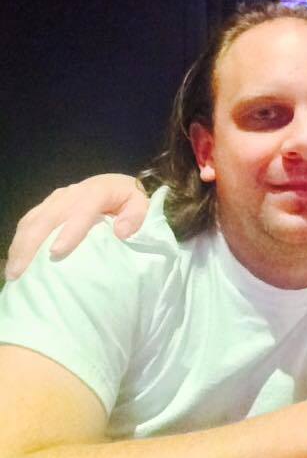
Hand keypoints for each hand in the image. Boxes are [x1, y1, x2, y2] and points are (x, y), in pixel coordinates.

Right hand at [5, 173, 148, 279]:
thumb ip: (136, 216)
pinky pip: (29, 221)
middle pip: (48, 217)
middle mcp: (72, 193)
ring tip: (13, 271)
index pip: (81, 210)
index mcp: (97, 191)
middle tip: (21, 271)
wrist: (118, 185)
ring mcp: (57, 199)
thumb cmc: (130, 200)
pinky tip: (16, 260)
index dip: (69, 230)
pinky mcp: (48, 205)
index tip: (57, 252)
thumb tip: (121, 232)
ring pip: (33, 220)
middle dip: (32, 244)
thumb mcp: (141, 204)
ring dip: (20, 245)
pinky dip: (20, 241)